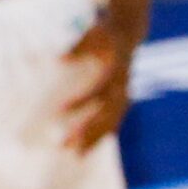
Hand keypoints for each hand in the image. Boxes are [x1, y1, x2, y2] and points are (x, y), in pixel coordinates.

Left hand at [62, 16, 137, 152]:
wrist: (130, 32)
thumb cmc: (105, 34)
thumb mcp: (92, 36)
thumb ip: (76, 49)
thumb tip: (58, 61)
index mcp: (116, 71)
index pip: (98, 91)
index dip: (80, 102)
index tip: (60, 112)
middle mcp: (123, 86)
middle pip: (107, 114)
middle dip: (89, 130)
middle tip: (67, 145)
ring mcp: (124, 95)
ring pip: (111, 122)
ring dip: (95, 139)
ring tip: (76, 156)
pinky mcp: (121, 100)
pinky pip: (112, 122)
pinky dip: (100, 136)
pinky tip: (84, 149)